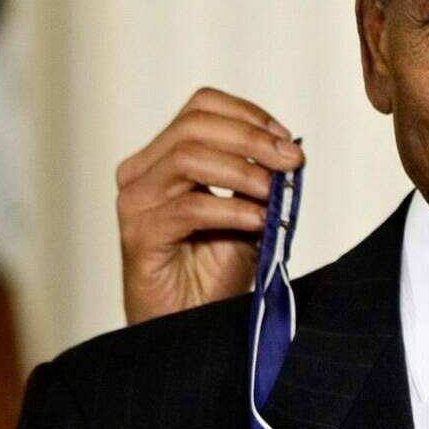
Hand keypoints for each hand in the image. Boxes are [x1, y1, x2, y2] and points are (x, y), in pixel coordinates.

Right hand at [116, 87, 304, 324]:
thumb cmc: (215, 268)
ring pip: (188, 158)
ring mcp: (136, 202)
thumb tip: (289, 151)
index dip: (249, 115)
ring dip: (243, 172)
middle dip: (253, 139)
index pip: (202, 106)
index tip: (286, 139)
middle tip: (291, 162)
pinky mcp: (139, 235)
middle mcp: (142, 172)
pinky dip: (232, 210)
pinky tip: (258, 221)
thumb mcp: (249, 211)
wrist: (193, 322)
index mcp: (164, 156)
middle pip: (195, 125)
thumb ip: (261, 177)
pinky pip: (189, 207)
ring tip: (273, 194)